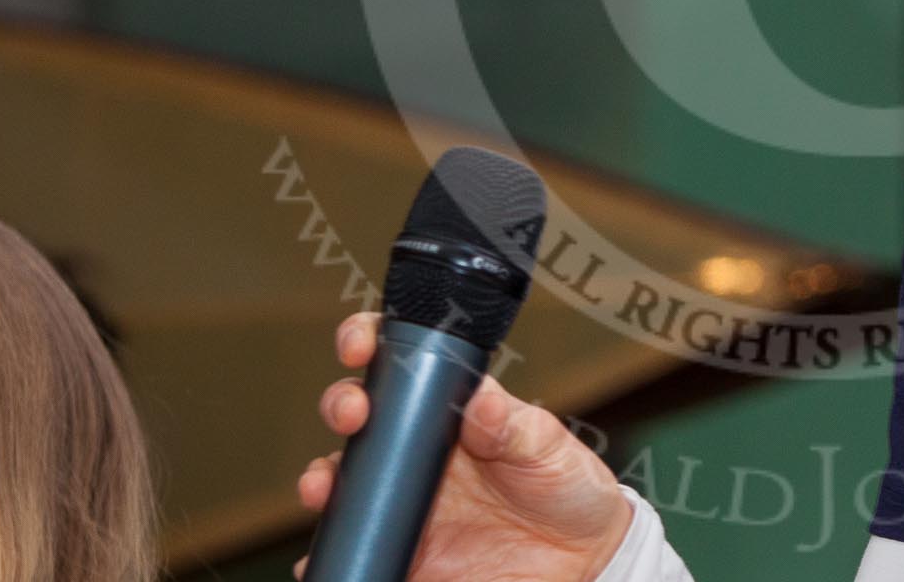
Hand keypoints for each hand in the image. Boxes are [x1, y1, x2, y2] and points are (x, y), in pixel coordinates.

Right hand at [295, 313, 633, 581]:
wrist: (582, 564)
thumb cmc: (567, 490)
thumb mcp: (549, 447)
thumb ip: (514, 424)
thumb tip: (480, 398)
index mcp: (451, 411)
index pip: (400, 363)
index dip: (371, 343)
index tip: (360, 343)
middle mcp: (417, 451)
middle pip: (359, 416)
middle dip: (342, 403)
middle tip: (353, 411)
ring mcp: (403, 501)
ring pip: (341, 480)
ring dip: (321, 477)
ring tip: (323, 485)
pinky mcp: (401, 553)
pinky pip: (351, 548)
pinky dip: (331, 549)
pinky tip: (323, 550)